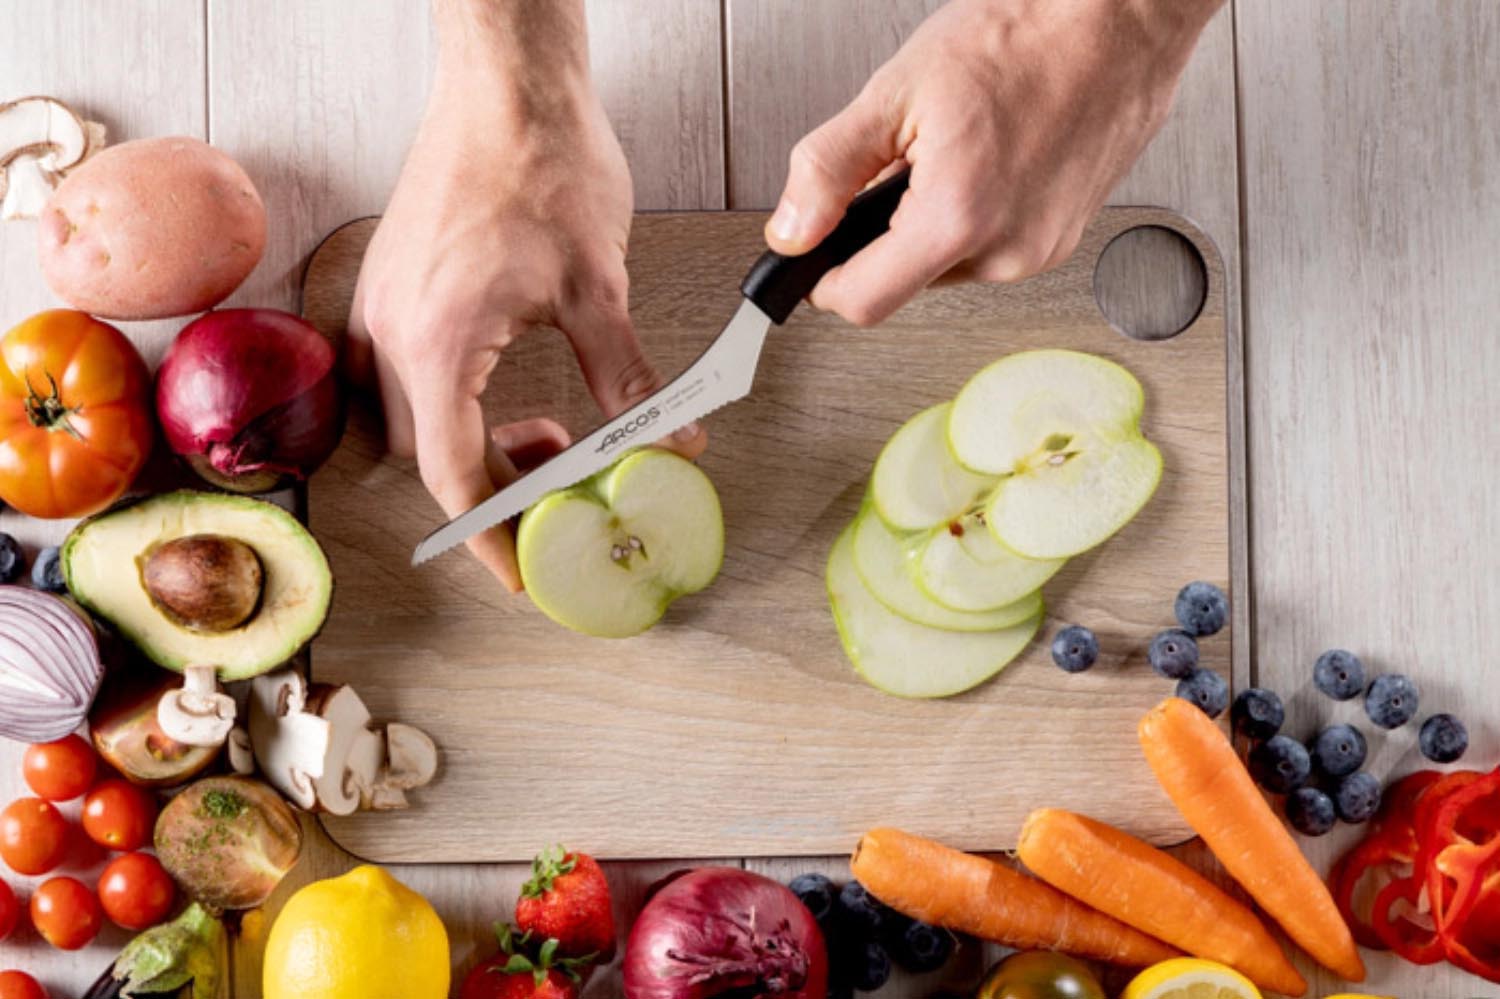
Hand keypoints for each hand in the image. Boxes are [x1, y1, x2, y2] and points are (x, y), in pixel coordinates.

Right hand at [349, 2, 704, 591]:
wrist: (505, 83)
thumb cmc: (541, 162)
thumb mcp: (597, 286)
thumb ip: (628, 377)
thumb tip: (670, 436)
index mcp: (438, 342)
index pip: (455, 476)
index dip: (492, 537)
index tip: (522, 574)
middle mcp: (393, 330)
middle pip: (429, 457)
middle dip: (496, 487)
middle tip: (561, 485)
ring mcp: (382, 304)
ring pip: (412, 419)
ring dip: (474, 444)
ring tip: (547, 433)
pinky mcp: (391, 283)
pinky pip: (404, 373)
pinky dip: (453, 402)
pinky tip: (507, 387)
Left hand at [765, 0, 1221, 325]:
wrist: (1116, 20)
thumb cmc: (1024, 38)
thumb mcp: (896, 93)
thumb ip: (828, 171)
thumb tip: (791, 230)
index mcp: (957, 220)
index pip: (861, 303)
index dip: (824, 279)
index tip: (816, 253)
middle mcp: (1005, 252)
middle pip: (903, 283)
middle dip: (884, 234)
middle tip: (902, 162)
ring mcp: (1040, 252)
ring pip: (947, 267)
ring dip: (931, 224)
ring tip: (956, 151)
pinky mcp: (1061, 242)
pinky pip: (990, 250)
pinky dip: (973, 216)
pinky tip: (990, 161)